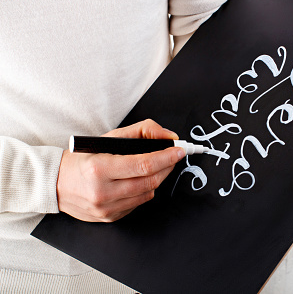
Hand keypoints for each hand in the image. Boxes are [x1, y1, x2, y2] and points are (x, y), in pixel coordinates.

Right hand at [56, 119, 184, 221]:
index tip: (179, 151)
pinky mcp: (109, 218)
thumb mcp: (110, 137)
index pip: (144, 165)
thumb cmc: (84, 158)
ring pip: (147, 194)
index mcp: (100, 169)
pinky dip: (144, 191)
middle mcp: (102, 192)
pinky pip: (138, 204)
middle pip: (150, 181)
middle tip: (173, 157)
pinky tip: (140, 181)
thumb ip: (142, 131)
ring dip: (158, 179)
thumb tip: (169, 136)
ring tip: (158, 167)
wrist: (56, 182)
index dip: (166, 157)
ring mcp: (106, 208)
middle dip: (167, 167)